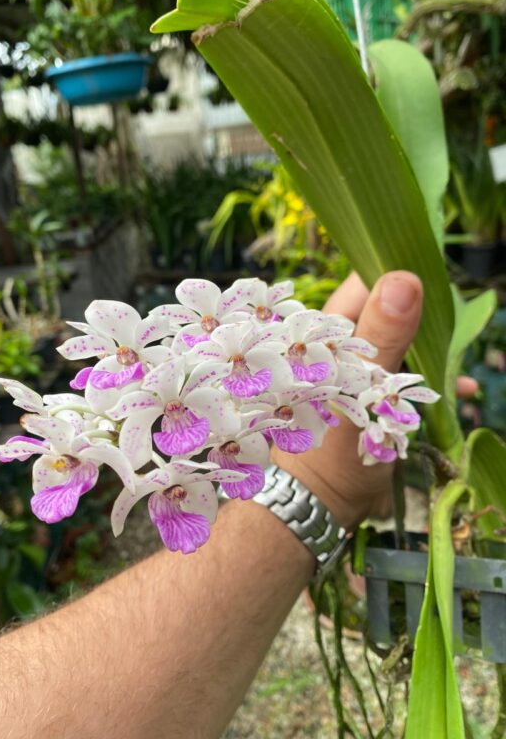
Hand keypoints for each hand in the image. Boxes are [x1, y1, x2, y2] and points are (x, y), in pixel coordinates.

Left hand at [271, 271, 476, 529]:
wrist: (320, 507)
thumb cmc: (331, 452)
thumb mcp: (361, 391)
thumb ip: (383, 336)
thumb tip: (405, 279)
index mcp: (323, 335)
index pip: (360, 284)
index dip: (394, 273)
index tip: (432, 274)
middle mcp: (337, 348)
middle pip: (384, 311)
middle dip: (419, 313)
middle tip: (454, 320)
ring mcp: (353, 373)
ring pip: (397, 344)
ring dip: (428, 348)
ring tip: (458, 357)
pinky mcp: (367, 397)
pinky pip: (401, 376)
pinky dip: (428, 379)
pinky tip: (460, 388)